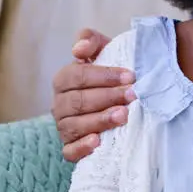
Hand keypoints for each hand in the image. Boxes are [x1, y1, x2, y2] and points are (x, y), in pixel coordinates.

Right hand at [51, 28, 136, 162]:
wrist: (120, 94)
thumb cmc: (111, 73)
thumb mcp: (105, 51)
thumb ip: (91, 41)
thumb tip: (79, 47)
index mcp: (65, 79)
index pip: (76, 76)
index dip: (102, 75)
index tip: (129, 76)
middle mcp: (60, 104)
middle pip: (77, 101)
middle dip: (107, 97)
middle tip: (132, 95)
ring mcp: (64, 126)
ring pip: (74, 125)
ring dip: (99, 120)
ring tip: (123, 115)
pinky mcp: (71, 147)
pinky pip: (70, 151)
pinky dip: (81, 147)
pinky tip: (97, 141)